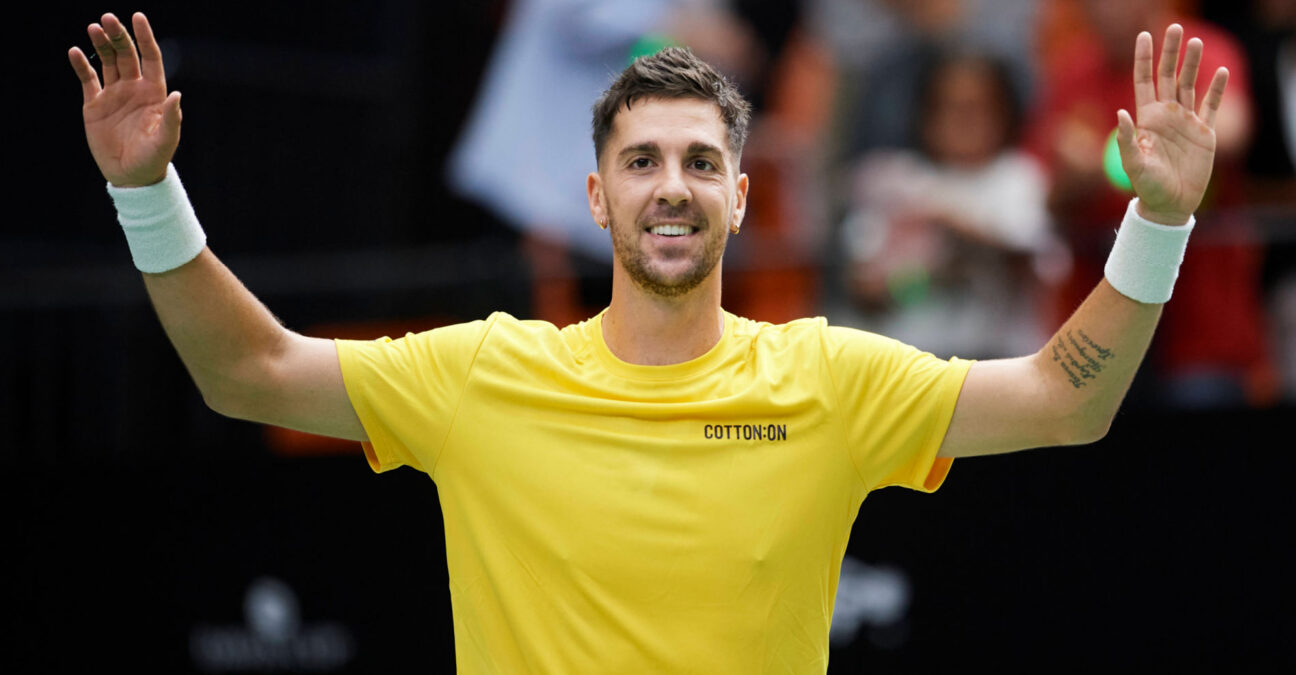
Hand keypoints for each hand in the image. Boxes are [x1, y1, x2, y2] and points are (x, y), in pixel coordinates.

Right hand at [68, 12, 179, 186]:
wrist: (131, 177)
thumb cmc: (153, 160)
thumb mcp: (165, 141)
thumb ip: (171, 118)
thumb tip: (177, 95)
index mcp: (154, 93)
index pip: (151, 58)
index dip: (145, 38)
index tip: (138, 17)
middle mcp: (134, 89)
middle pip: (126, 55)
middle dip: (119, 36)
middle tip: (107, 19)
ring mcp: (114, 95)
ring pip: (107, 62)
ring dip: (101, 44)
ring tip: (94, 28)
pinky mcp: (95, 105)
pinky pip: (88, 79)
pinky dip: (81, 65)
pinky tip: (74, 51)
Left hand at [1116, 24, 1227, 225]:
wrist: (1170, 204)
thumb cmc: (1147, 187)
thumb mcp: (1133, 164)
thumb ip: (1126, 140)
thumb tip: (1120, 113)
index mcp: (1147, 119)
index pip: (1143, 81)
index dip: (1143, 58)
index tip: (1144, 35)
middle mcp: (1166, 115)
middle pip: (1168, 76)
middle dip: (1170, 52)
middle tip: (1174, 27)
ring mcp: (1186, 122)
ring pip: (1190, 85)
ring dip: (1193, 64)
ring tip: (1195, 42)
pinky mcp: (1204, 133)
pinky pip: (1211, 106)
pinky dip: (1216, 89)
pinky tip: (1219, 72)